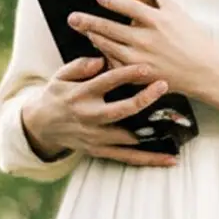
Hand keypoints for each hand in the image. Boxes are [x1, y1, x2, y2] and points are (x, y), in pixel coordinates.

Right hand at [22, 56, 176, 166]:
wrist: (41, 126)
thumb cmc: (57, 96)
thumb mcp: (60, 76)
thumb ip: (80, 66)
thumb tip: (101, 59)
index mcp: (80, 95)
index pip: (105, 82)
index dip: (126, 73)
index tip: (145, 66)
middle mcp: (89, 117)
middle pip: (120, 110)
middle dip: (143, 99)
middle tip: (163, 86)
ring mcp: (96, 137)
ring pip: (129, 138)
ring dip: (153, 132)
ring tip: (177, 126)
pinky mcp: (100, 151)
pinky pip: (128, 158)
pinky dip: (150, 159)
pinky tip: (170, 159)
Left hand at [67, 0, 218, 99]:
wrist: (204, 70)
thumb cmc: (193, 40)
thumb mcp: (178, 12)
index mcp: (156, 21)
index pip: (127, 6)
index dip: (110, 0)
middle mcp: (146, 40)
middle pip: (109, 28)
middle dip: (88, 21)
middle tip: (74, 18)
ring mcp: (141, 60)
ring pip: (108, 48)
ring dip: (94, 38)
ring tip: (85, 31)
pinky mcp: (140, 76)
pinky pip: (116, 66)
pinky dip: (106, 58)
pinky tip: (100, 51)